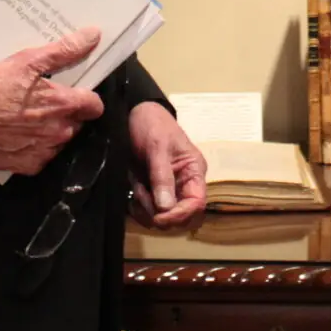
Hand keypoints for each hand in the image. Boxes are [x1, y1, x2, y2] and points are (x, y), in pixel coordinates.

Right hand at [0, 26, 106, 175]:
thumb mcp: (28, 61)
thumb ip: (64, 50)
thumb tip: (93, 36)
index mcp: (64, 105)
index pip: (95, 105)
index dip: (87, 98)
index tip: (75, 93)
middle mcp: (59, 132)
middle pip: (77, 123)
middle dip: (67, 114)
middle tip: (45, 103)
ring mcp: (44, 152)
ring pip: (60, 141)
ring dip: (52, 131)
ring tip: (30, 118)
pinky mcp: (28, 166)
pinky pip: (42, 157)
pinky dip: (36, 147)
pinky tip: (20, 135)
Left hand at [127, 101, 206, 229]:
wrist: (134, 113)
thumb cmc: (152, 125)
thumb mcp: (157, 147)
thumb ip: (162, 177)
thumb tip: (165, 208)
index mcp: (193, 172)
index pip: (197, 204)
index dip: (180, 215)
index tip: (159, 216)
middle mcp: (184, 184)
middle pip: (181, 216)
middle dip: (160, 213)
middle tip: (142, 195)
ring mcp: (167, 189)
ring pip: (162, 217)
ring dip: (145, 210)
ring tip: (136, 188)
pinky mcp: (152, 191)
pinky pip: (147, 212)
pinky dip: (138, 208)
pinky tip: (132, 193)